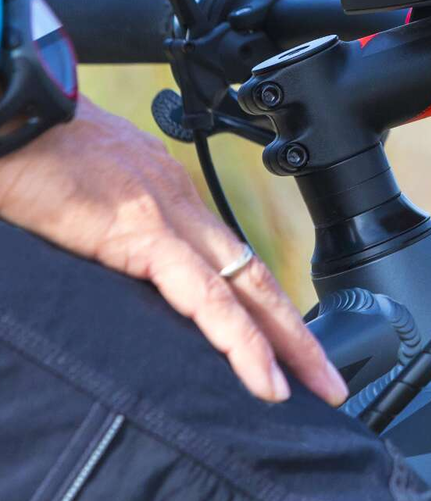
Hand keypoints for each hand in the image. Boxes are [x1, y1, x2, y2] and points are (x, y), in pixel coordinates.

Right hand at [0, 95, 347, 405]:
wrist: (10, 113)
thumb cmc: (33, 150)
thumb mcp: (89, 192)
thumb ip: (115, 227)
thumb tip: (120, 259)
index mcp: (168, 194)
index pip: (230, 258)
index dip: (261, 303)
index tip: (285, 341)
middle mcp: (181, 203)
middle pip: (255, 275)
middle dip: (296, 330)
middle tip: (329, 376)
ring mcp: (168, 216)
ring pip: (246, 288)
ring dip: (287, 343)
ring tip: (316, 386)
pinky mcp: (143, 234)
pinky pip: (206, 298)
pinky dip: (241, 341)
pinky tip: (264, 378)